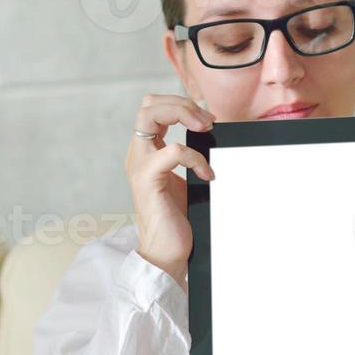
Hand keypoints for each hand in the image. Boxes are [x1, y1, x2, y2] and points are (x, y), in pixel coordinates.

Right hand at [124, 93, 215, 288]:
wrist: (166, 252)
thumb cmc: (178, 219)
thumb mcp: (187, 180)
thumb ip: (191, 158)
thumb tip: (216, 138)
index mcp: (146, 152)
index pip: (153, 108)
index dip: (181, 105)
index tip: (208, 120)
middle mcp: (138, 154)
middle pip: (148, 104)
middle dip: (180, 103)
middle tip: (206, 120)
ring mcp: (139, 165)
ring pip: (150, 115)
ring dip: (183, 114)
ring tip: (206, 129)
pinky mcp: (147, 179)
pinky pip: (172, 150)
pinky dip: (194, 156)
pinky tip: (207, 174)